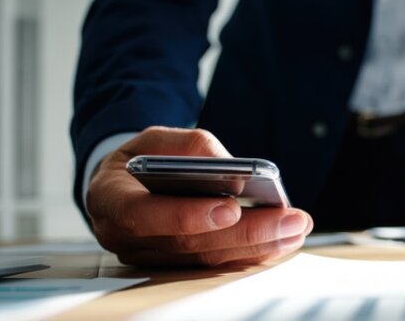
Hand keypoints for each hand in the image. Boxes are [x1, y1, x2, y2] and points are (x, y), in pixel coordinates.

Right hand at [86, 126, 313, 266]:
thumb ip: (192, 148)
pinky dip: (250, 254)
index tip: (232, 207)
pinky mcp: (172, 267)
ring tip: (295, 228)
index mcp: (109, 197)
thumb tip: (232, 172)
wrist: (125, 182)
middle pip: (187, 243)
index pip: (142, 214)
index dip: (187, 215)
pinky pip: (213, 266)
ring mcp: (147, 257)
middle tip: (289, 220)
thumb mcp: (158, 137)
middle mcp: (123, 236)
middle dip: (245, 232)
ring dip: (256, 247)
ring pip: (204, 261)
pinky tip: (281, 241)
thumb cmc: (143, 158)